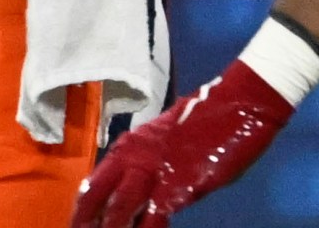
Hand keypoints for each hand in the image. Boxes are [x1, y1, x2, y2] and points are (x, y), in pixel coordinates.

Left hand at [73, 62, 292, 227]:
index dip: (84, 208)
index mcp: (131, 145)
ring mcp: (156, 171)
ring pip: (120, 210)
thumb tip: (147, 193)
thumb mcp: (169, 141)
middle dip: (89, 223)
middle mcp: (135, 157)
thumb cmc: (208, 120)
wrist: (239, 102)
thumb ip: (154, 165)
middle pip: (99, 197)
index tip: (79, 225)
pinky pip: (153, 218)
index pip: (96, 182)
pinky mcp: (179, 185)